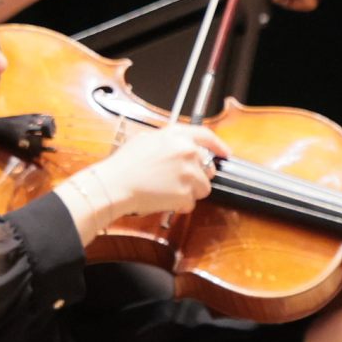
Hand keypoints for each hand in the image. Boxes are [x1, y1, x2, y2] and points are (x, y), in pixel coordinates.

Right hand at [56, 121, 219, 237]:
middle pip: (207, 167)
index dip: (218, 145)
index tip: (225, 153)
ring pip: (203, 187)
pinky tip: (163, 200)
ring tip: (167, 191)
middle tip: (179, 181)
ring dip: (189, 192)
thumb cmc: (125, 164)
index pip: (207, 136)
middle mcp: (187, 152)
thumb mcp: (145, 140)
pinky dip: (180, 205)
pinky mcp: (186, 193)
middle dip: (198, 176)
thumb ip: (167, 141)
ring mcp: (189, 173)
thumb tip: (175, 145)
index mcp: (177, 135)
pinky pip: (191, 203)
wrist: (117, 184)